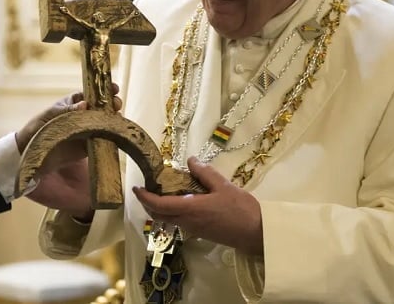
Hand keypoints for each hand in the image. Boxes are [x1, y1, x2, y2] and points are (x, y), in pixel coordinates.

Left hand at [14, 85, 121, 152]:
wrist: (32, 150)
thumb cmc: (39, 125)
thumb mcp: (51, 114)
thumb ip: (68, 110)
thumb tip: (85, 104)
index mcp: (76, 102)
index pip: (93, 93)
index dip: (105, 90)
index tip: (114, 88)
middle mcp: (85, 115)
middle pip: (104, 107)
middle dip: (113, 104)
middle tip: (116, 104)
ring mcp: (88, 130)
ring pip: (106, 123)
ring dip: (114, 119)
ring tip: (116, 117)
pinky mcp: (89, 145)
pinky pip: (103, 140)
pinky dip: (111, 136)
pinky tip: (115, 133)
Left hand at [132, 157, 263, 254]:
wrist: (256, 234)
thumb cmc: (241, 209)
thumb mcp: (223, 186)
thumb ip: (204, 173)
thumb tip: (190, 160)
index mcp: (189, 209)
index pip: (158, 205)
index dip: (144, 197)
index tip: (136, 188)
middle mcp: (187, 222)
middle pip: (158, 215)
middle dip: (148, 203)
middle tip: (147, 188)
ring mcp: (193, 229)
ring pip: (168, 219)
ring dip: (160, 208)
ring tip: (163, 191)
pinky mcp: (200, 233)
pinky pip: (179, 222)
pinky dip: (173, 211)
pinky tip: (182, 200)